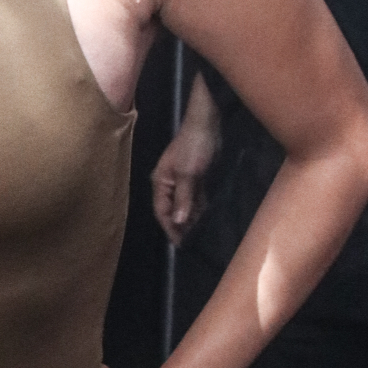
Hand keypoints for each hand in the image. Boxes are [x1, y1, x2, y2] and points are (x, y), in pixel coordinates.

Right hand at [150, 74, 220, 246]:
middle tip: (191, 243)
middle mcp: (169, 184)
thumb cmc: (194, 147)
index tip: (179, 244)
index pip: (162, 211)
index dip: (169, 228)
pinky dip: (198, 208)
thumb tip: (178, 221)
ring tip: (198, 235)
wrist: (207, 123)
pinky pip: (195, 198)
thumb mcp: (188, 174)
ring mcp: (183, 180)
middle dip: (179, 226)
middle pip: (172, 210)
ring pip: (184, 205)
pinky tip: (204, 218)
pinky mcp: (195, 177)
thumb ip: (183, 199)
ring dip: (190, 218)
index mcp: (161, 182)